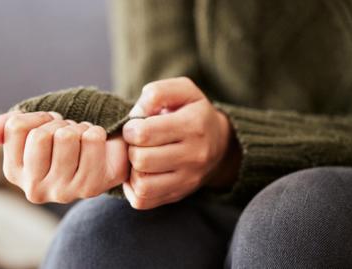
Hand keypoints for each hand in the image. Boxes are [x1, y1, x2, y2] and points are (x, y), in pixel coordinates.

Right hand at [0, 111, 128, 203]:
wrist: (104, 156)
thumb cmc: (64, 142)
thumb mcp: (32, 129)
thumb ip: (5, 127)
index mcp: (13, 172)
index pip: (16, 127)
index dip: (39, 118)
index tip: (50, 127)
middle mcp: (34, 189)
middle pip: (40, 135)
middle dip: (59, 125)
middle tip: (68, 134)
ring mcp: (62, 192)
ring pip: (66, 136)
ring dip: (78, 129)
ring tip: (81, 140)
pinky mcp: (89, 188)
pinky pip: (92, 139)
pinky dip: (96, 132)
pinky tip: (96, 146)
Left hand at [122, 77, 239, 209]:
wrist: (220, 144)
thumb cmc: (193, 113)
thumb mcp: (182, 91)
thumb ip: (157, 93)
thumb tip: (136, 114)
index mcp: (193, 125)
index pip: (145, 133)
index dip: (130, 128)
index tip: (135, 127)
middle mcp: (194, 156)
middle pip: (141, 160)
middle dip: (130, 149)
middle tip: (136, 143)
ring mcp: (188, 180)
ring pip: (142, 184)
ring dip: (132, 171)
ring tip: (138, 159)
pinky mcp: (179, 195)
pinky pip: (143, 200)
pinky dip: (133, 188)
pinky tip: (139, 173)